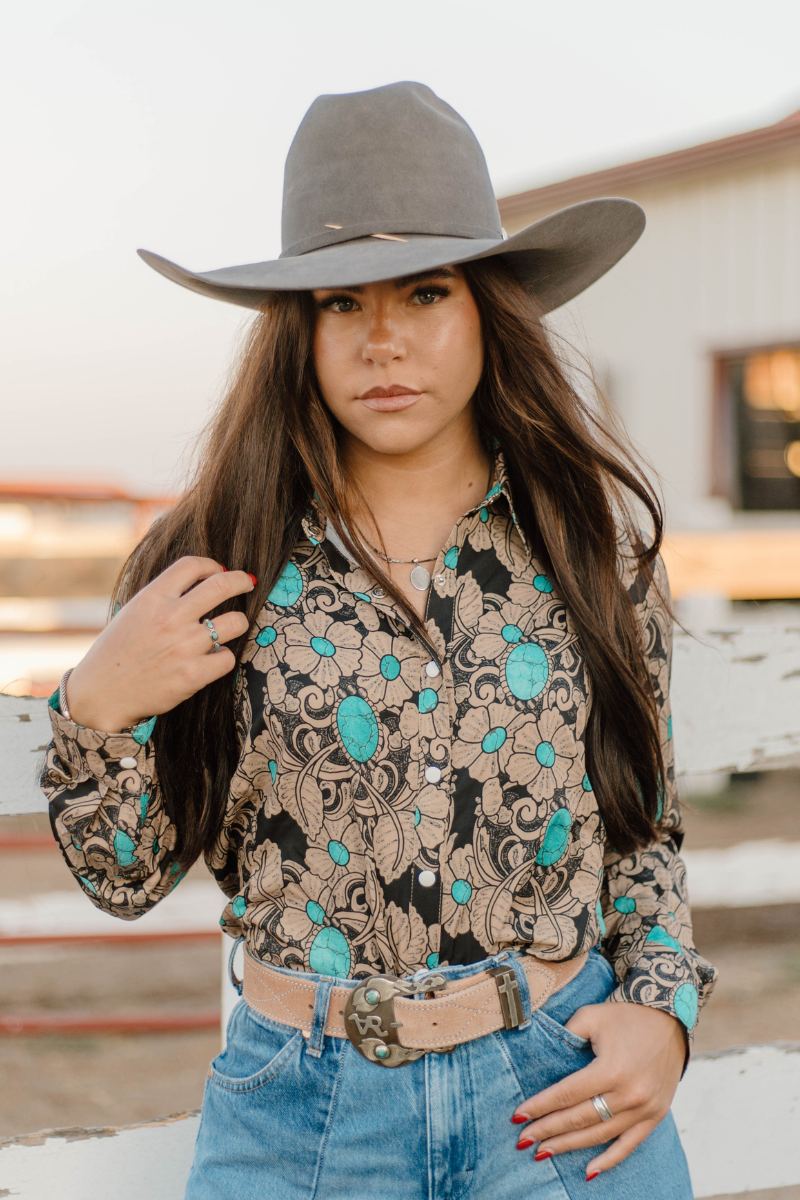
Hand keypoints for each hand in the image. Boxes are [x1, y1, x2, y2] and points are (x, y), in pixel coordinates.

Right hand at [66, 557, 254, 731]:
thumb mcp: (132, 612)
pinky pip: (228, 658)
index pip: (192, 565)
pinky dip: (223, 658)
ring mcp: (184, 646)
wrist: (101, 694)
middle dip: (241, 580)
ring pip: (235, 621)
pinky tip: (211, 660)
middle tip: (247, 582)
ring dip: (238, 622)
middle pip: (222, 585)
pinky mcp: (193, 675)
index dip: (212, 565)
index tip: (219, 570)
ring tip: (231, 627)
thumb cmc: (116, 653)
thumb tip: (198, 582)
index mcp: (152, 598)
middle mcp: (170, 617)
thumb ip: (162, 597)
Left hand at [512, 1001, 685, 1180]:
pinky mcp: (655, 1115)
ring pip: (599, 1135)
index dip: (540, 1107)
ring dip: (569, 1146)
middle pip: (579, 1119)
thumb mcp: (591, 1016)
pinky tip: (588, 1172)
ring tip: (543, 1152)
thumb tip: (541, 1055)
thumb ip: (566, 1034)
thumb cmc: (625, 1016)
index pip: (566, 1095)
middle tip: (523, 1140)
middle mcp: (629, 1094)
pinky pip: (629, 1145)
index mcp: (610, 1069)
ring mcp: (644, 1108)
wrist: (668, 1019)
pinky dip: (609, 1160)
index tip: (518, 1117)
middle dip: (547, 1130)